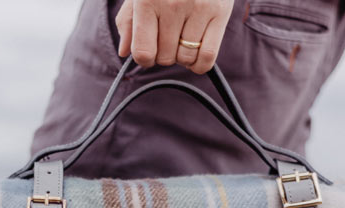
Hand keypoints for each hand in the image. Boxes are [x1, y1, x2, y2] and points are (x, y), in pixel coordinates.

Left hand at [115, 0, 234, 73]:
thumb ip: (128, 22)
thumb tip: (124, 52)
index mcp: (148, 1)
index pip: (143, 52)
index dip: (144, 60)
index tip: (148, 54)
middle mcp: (172, 4)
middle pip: (165, 57)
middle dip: (164, 55)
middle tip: (168, 41)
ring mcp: (198, 8)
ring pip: (186, 58)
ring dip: (182, 58)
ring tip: (182, 42)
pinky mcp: (220, 12)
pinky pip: (207, 56)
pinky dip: (199, 64)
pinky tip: (195, 56)